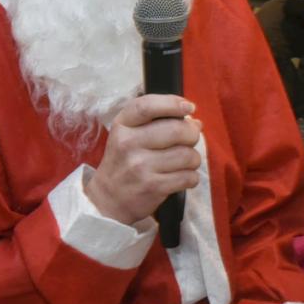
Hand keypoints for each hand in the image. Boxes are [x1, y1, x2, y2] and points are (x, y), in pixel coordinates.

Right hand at [86, 95, 202, 225]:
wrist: (108, 200)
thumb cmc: (123, 163)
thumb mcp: (127, 135)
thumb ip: (156, 123)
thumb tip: (195, 122)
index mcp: (122, 126)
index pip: (147, 106)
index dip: (172, 103)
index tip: (189, 108)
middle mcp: (129, 144)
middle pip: (176, 130)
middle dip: (192, 134)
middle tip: (190, 138)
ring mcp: (140, 167)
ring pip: (187, 155)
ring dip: (193, 158)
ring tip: (186, 161)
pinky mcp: (153, 187)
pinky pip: (188, 177)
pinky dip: (191, 177)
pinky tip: (182, 177)